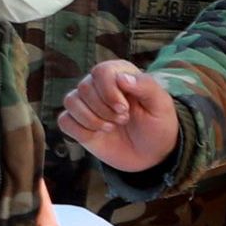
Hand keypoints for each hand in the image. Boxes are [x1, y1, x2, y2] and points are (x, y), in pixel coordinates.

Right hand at [58, 59, 178, 172]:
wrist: (151, 154)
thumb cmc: (157, 125)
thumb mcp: (161, 105)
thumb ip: (145, 86)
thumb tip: (121, 78)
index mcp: (119, 73)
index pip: (101, 71)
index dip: (109, 92)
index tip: (124, 110)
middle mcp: (99, 85)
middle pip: (84, 87)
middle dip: (104, 109)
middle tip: (122, 121)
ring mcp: (86, 105)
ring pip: (70, 101)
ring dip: (91, 119)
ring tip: (110, 128)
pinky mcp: (78, 124)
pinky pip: (64, 121)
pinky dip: (79, 130)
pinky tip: (96, 135)